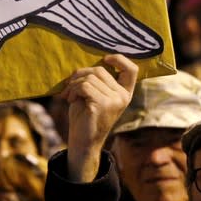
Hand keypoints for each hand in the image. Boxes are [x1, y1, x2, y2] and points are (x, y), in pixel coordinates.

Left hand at [59, 54, 137, 181]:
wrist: (82, 141)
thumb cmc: (84, 117)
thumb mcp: (92, 95)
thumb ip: (95, 81)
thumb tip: (83, 65)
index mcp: (124, 93)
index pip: (132, 69)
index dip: (119, 59)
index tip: (104, 58)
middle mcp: (123, 96)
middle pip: (100, 70)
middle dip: (80, 75)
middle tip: (70, 86)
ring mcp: (115, 100)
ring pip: (89, 78)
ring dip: (73, 84)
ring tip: (69, 96)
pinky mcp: (103, 104)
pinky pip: (84, 86)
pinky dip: (72, 90)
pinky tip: (69, 100)